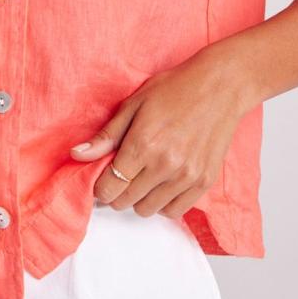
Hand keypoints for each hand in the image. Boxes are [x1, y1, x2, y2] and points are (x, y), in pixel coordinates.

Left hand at [68, 49, 251, 218]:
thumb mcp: (134, 104)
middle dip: (117, 190)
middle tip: (123, 172)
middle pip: (125, 201)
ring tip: (144, 175)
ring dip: (140, 197)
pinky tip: (162, 183)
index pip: (109, 187)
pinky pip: (174, 211)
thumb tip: (78, 155)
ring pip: (148, 210)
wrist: (219, 87)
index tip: (102, 177)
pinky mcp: (204, 182)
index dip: (100, 186)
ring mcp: (186, 176)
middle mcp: (165, 165)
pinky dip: (163, 203)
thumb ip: (107, 135)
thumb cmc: (175, 89)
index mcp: (143, 144)